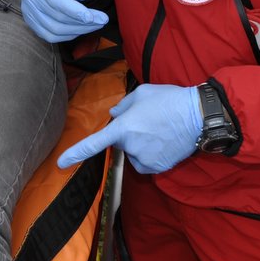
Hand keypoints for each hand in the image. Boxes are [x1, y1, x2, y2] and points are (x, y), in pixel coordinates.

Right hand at [20, 0, 107, 41]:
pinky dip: (68, 35)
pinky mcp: (31, 22)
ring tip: (95, 24)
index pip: (56, 1)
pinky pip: (50, 36)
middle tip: (102, 20)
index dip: (75, 11)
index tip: (92, 17)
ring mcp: (28, 11)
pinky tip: (80, 27)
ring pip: (55, 30)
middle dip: (83, 22)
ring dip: (78, 30)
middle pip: (58, 18)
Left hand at [58, 83, 202, 173]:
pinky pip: (146, 162)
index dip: (76, 153)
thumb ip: (123, 106)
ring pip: (134, 154)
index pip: (94, 143)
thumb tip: (113, 115)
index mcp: (123, 127)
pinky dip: (152, 154)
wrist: (198, 116)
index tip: (61, 164)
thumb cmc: (169, 100)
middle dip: (129, 134)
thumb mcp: (141, 93)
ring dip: (141, 145)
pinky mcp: (157, 167)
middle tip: (149, 121)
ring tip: (160, 131)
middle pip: (122, 143)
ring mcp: (144, 159)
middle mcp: (131, 146)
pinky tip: (165, 142)